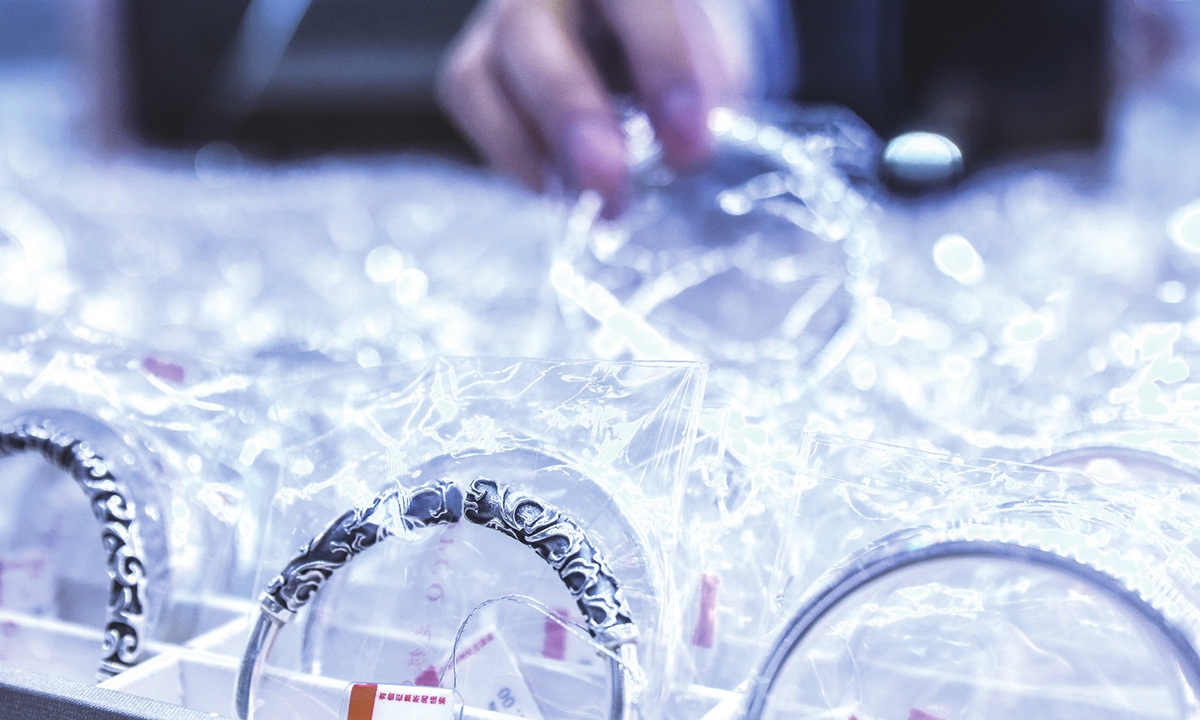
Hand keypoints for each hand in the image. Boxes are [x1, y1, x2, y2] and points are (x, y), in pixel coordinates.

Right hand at [437, 0, 735, 214]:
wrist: (641, 45)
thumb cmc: (677, 55)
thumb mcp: (711, 67)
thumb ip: (703, 101)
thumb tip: (687, 156)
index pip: (635, 0)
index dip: (662, 66)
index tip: (691, 146)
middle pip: (530, 30)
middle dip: (571, 112)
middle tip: (611, 181)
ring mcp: (500, 21)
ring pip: (482, 74)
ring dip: (535, 149)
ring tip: (595, 203)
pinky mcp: (473, 66)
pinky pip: (472, 108)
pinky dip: (512, 158)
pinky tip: (559, 190)